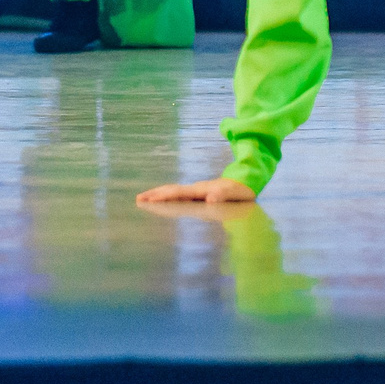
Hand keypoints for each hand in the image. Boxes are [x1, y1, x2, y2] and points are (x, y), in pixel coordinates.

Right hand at [136, 176, 257, 206]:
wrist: (246, 182)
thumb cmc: (241, 191)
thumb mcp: (235, 194)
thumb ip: (223, 195)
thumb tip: (210, 199)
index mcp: (202, 190)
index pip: (180, 193)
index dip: (165, 196)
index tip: (151, 199)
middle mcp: (197, 189)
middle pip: (172, 190)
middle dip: (155, 194)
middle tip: (138, 199)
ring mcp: (196, 191)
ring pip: (174, 191)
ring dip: (159, 194)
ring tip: (143, 198)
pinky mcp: (198, 194)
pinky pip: (178, 195)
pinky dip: (167, 197)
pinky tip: (162, 201)